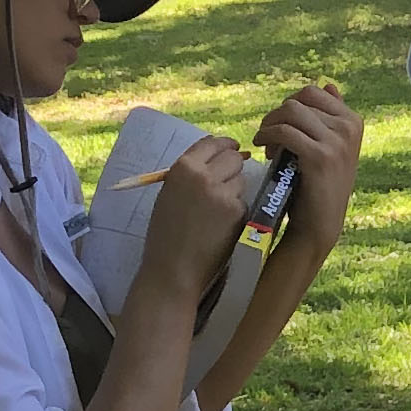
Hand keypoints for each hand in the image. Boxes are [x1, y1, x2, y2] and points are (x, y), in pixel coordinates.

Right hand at [133, 135, 249, 306]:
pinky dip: (237, 209)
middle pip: (233, 157)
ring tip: (216, 209)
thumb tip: (215, 158)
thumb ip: (191, 173)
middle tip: (226, 179)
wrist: (174, 267)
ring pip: (242, 179)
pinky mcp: (238, 212)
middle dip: (233, 166)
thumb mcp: (170, 192)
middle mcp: (205, 176)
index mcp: (183, 167)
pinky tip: (222, 224)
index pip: (212, 143)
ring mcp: (224, 194)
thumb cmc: (166, 231)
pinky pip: (244, 201)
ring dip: (235, 189)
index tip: (231, 148)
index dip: (224, 145)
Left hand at [254, 84, 362, 254]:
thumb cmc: (320, 185)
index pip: (313, 92)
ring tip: (266, 143)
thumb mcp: (330, 146)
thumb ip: (330, 117)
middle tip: (269, 135)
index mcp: (354, 121)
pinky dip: (267, 136)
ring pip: (290, 111)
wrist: (320, 223)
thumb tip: (329, 85)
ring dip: (270, 125)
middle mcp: (349, 128)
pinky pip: (284, 131)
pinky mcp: (320, 156)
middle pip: (299, 100)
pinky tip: (262, 148)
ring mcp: (337, 142)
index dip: (290, 104)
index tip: (282, 125)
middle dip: (277, 115)